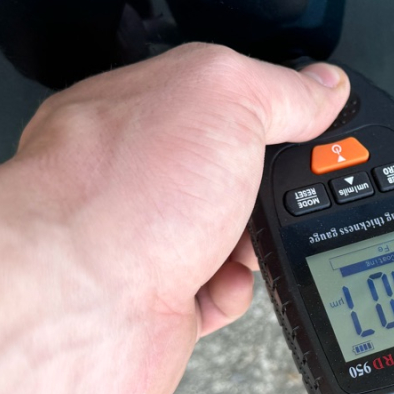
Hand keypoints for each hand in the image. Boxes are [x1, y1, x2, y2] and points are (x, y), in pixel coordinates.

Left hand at [0, 44, 348, 393]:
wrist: (71, 308)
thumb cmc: (118, 199)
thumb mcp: (224, 99)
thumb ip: (278, 88)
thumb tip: (322, 86)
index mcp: (143, 107)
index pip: (221, 93)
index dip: (273, 105)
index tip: (313, 120)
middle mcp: (137, 173)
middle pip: (232, 168)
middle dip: (270, 184)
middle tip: (282, 188)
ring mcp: (143, 240)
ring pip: (231, 236)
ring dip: (256, 245)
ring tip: (243, 243)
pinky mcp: (154, 303)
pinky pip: (218, 294)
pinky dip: (231, 294)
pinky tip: (216, 282)